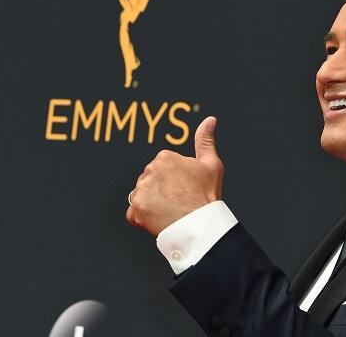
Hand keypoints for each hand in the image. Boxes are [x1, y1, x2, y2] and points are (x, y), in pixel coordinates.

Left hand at [126, 116, 223, 236]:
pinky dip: (143, 218)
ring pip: (141, 196)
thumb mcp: (211, 164)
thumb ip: (205, 139)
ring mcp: (140, 191)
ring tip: (169, 211)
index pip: (162, 168)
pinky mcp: (135, 210)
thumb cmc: (207, 196)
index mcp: (164, 157)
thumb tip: (210, 119)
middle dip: (160, 190)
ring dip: (151, 203)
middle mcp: (149, 171)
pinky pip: (134, 213)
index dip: (174, 180)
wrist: (201, 225)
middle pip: (150, 181)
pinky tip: (158, 219)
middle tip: (178, 201)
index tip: (184, 189)